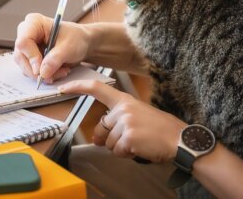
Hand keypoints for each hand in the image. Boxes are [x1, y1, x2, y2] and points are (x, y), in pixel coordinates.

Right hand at [13, 13, 90, 82]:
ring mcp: (27, 46)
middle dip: (37, 70)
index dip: (31, 57)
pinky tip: (56, 71)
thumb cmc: (75, 38)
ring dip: (42, 74)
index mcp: (34, 23)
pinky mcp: (29, 57)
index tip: (40, 70)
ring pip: (25, 66)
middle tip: (52, 76)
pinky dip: (43, 75)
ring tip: (60, 71)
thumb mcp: (69, 47)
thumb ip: (55, 59)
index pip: (23, 42)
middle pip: (21, 56)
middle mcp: (26, 33)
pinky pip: (30, 70)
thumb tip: (42, 72)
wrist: (81, 43)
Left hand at [59, 80, 185, 162]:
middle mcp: (123, 109)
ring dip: (121, 148)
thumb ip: (117, 122)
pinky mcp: (128, 137)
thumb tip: (96, 138)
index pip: (97, 89)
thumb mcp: (138, 117)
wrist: (179, 139)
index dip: (78, 87)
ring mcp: (125, 122)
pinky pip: (117, 152)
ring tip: (139, 142)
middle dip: (110, 138)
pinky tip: (140, 148)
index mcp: (125, 100)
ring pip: (108, 143)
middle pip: (101, 128)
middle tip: (131, 138)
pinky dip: (127, 154)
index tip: (63, 87)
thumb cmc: (160, 129)